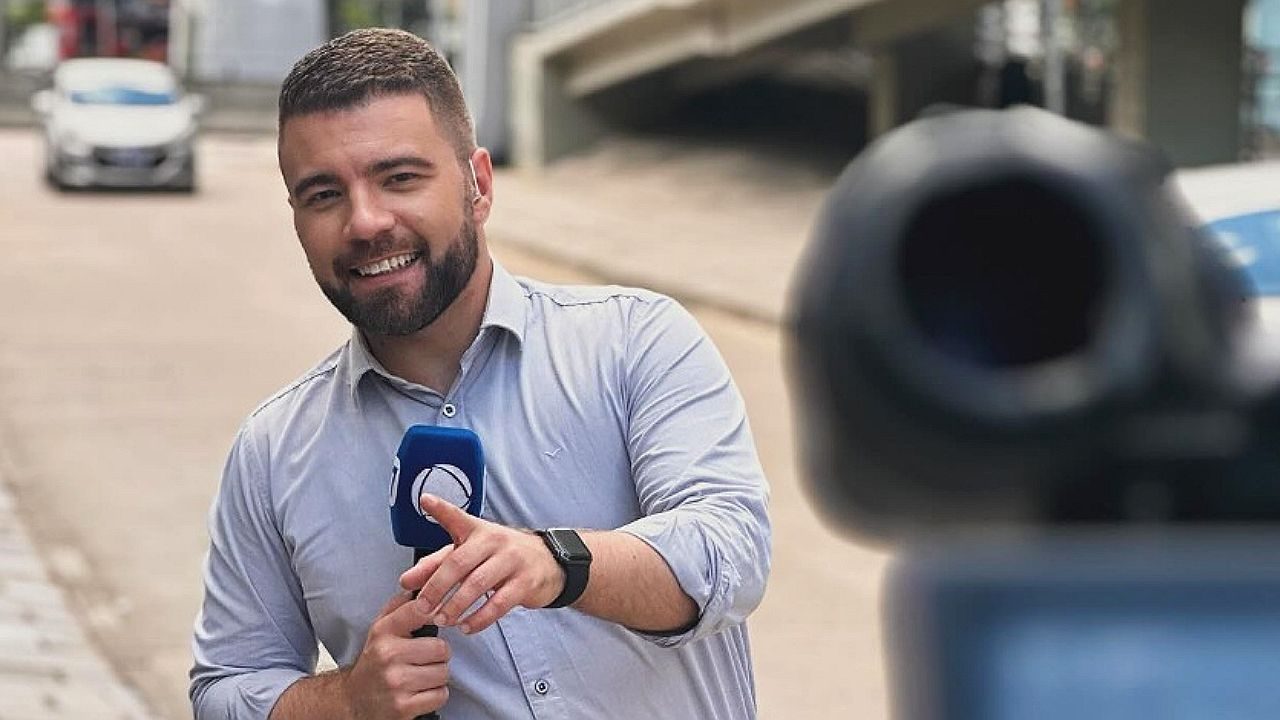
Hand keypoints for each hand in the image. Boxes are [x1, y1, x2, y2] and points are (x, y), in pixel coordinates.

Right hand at [342, 590, 450, 718]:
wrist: (355, 700)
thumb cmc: (374, 662)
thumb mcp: (380, 629)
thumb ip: (400, 605)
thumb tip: (422, 583)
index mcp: (384, 632)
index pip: (420, 610)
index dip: (437, 611)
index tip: (441, 617)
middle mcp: (388, 655)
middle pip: (441, 649)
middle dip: (438, 656)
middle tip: (424, 659)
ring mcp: (396, 682)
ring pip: (443, 673)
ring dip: (437, 677)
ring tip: (420, 676)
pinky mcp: (403, 706)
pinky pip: (440, 695)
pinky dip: (434, 696)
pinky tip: (419, 692)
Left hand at [400, 494, 565, 634]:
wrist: (547, 563)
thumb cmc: (499, 557)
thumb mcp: (469, 553)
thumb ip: (436, 565)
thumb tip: (405, 581)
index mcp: (477, 530)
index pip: (457, 517)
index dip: (441, 509)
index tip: (425, 500)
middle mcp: (494, 540)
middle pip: (459, 562)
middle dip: (437, 587)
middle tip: (422, 607)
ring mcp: (511, 560)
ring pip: (478, 584)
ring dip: (456, 606)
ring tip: (442, 620)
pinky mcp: (525, 582)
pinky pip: (499, 603)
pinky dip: (480, 618)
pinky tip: (467, 627)